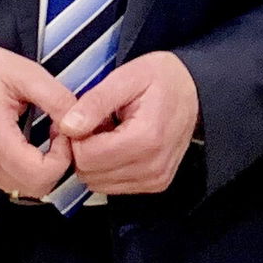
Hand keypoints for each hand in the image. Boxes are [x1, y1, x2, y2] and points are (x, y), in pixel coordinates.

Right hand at [0, 36, 76, 197]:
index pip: (40, 175)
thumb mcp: (26, 73)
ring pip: (25, 187)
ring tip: (48, 133)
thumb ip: (56, 99)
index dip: (63, 157)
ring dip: (45, 167)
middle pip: (36, 187)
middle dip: (58, 164)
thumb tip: (80, 120)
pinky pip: (12, 180)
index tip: (65, 129)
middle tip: (60, 132)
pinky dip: (30, 168)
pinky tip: (33, 141)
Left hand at [57, 50, 199, 193]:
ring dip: (96, 160)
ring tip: (110, 133)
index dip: (76, 136)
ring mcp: (156, 179)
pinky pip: (114, 187)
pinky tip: (120, 145)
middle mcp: (153, 166)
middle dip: (84, 149)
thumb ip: (96, 101)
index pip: (86, 156)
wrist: (195, 90)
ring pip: (98, 184)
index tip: (85, 117)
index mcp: (146, 138)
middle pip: (90, 173)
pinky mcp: (156, 184)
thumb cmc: (162, 78)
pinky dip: (109, 168)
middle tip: (97, 123)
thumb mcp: (127, 76)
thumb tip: (67, 126)